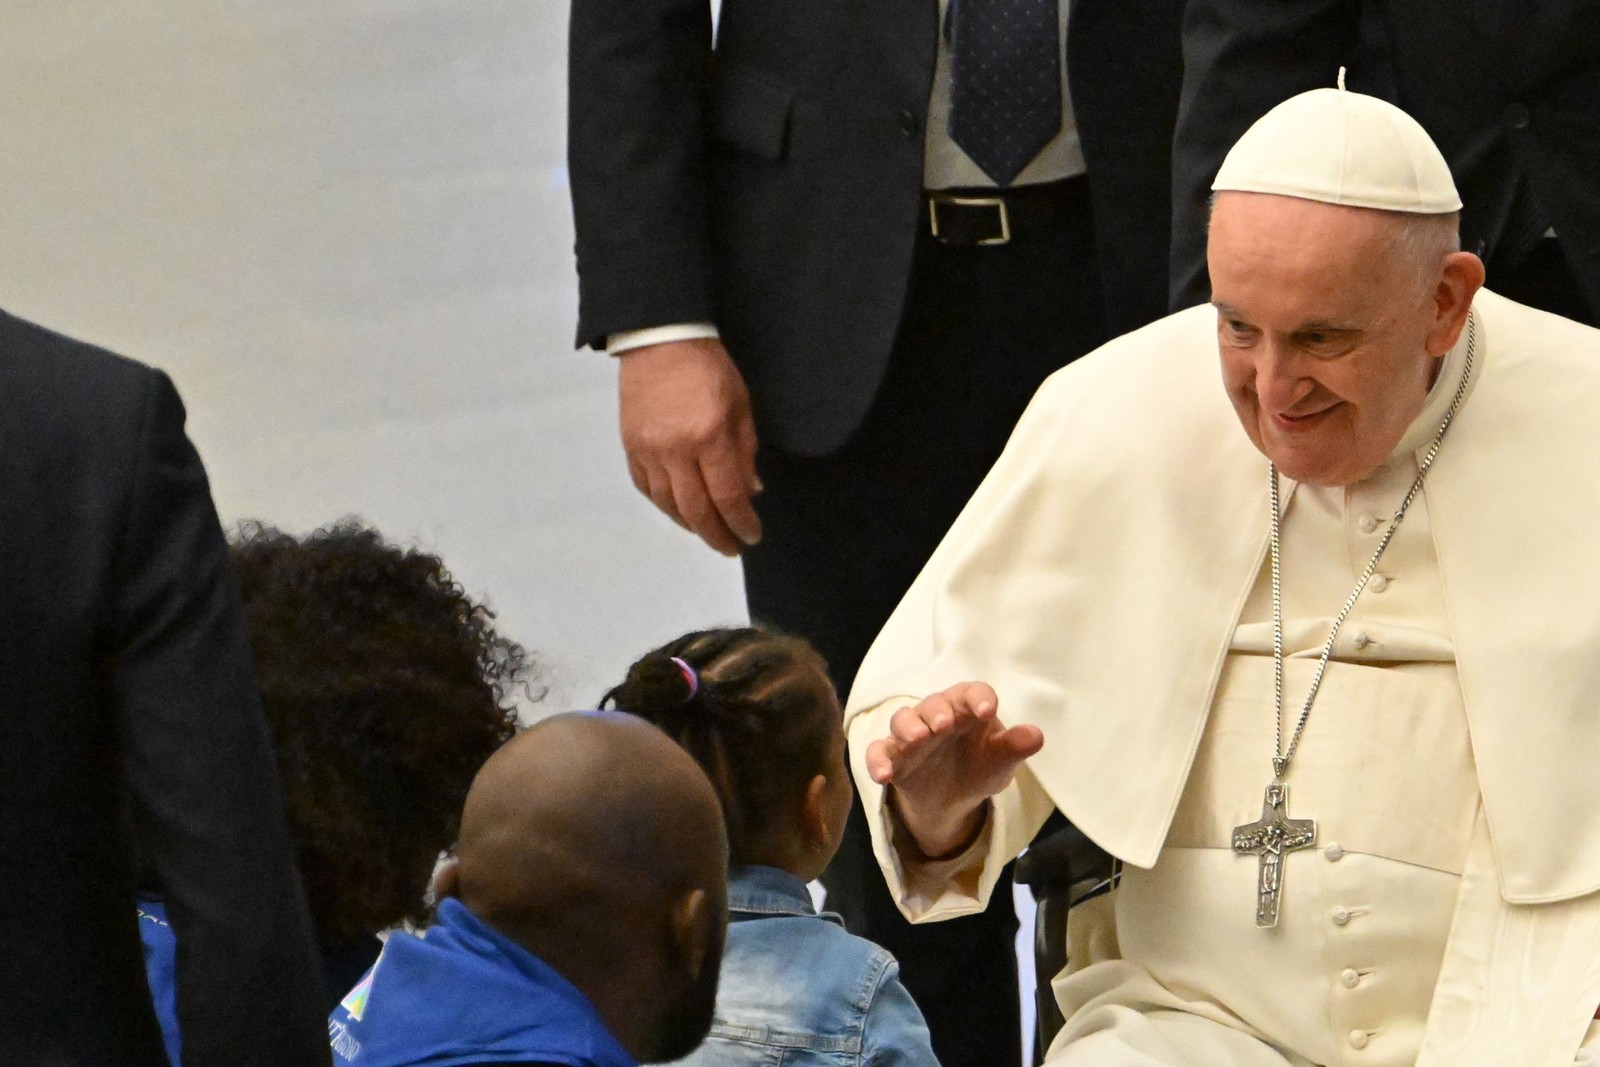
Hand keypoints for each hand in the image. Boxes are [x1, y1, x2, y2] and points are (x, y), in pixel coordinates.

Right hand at [618, 338, 761, 556]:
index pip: (727, 496)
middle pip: (696, 510)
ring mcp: (648, 450)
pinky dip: (664, 505)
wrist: (660, 339)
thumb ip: (745, 451)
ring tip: (707, 532)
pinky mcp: (631, 446)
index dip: (741, 522)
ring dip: (690, 525)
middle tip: (731, 547)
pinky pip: (646, 488)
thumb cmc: (709, 367)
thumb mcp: (740, 404)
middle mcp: (675, 450)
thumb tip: (751, 491)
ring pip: (668, 504)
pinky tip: (679, 511)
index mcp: (708, 436)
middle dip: (717, 535)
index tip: (752, 536)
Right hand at [865, 682, 1043, 857]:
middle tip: (944, 723)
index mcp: (967, 709)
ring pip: (903, 719)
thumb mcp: (1000, 761)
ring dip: (908, 726)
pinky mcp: (893, 756)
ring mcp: (912, 735)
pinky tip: (882, 775)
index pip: (972, 693)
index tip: (986, 710)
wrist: (953, 797)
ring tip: (917, 738)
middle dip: (938, 711)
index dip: (978, 697)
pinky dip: (877, 761)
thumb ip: (1014, 747)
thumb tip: (1037, 735)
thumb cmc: (980, 765)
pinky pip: (878, 752)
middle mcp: (937, 715)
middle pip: (933, 703)